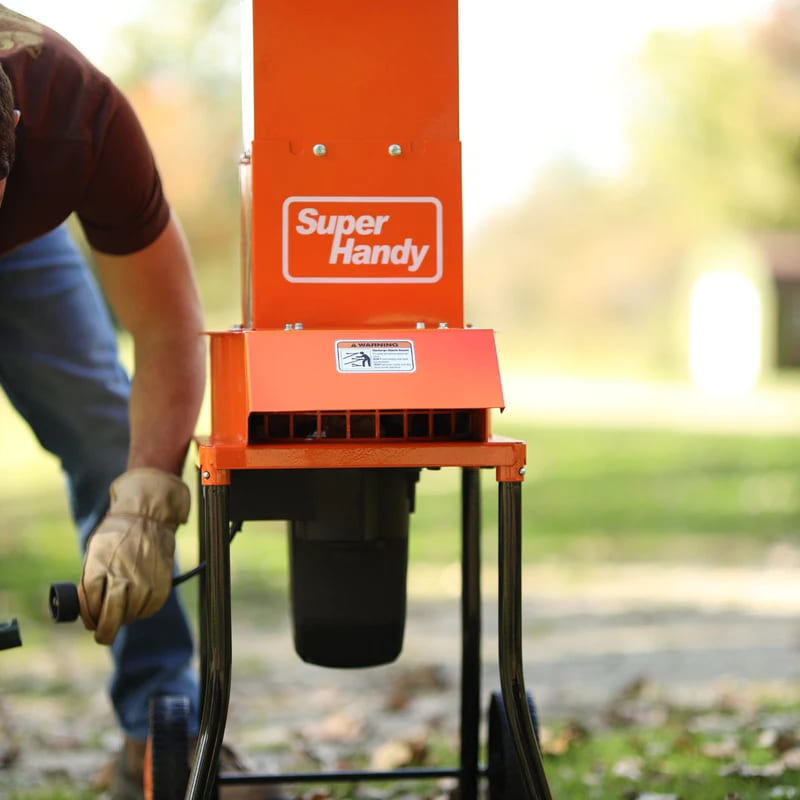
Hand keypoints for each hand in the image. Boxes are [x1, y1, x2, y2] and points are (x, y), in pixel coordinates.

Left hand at [78, 468, 189, 643]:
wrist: (148, 519)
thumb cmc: (117, 536)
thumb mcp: (94, 555)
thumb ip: (90, 583)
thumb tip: (89, 611)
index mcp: (100, 572)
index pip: (91, 610)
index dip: (90, 619)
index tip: (91, 622)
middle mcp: (123, 581)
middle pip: (111, 621)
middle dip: (105, 632)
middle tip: (103, 635)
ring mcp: (144, 585)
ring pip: (131, 617)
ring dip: (125, 616)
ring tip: (124, 605)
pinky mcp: (161, 587)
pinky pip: (149, 610)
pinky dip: (142, 609)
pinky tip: (138, 598)